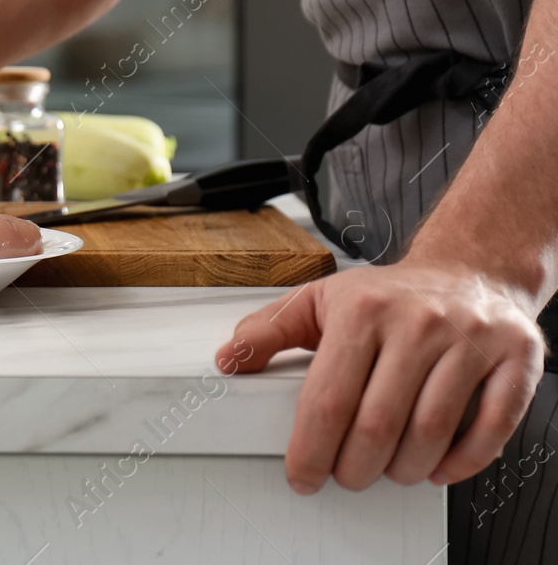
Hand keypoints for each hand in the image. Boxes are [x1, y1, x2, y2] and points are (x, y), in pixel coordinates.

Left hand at [219, 260, 544, 492]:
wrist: (469, 270)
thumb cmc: (389, 295)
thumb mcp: (320, 300)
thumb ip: (270, 331)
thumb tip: (229, 359)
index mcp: (363, 309)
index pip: (328, 397)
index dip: (311, 448)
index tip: (303, 475)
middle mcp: (418, 322)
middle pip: (378, 423)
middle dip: (355, 467)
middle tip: (346, 476)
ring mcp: (470, 340)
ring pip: (431, 431)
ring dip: (404, 469)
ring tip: (388, 471)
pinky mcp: (516, 358)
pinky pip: (491, 427)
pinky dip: (461, 461)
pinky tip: (437, 466)